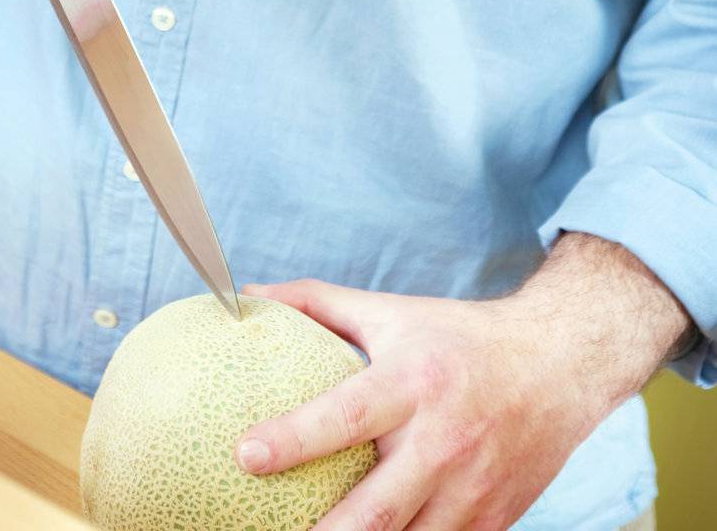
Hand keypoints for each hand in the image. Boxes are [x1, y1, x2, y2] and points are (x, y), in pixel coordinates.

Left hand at [233, 277, 611, 530]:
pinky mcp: (492, 522)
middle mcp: (443, 441)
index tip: (244, 454)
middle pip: (375, 510)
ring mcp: (471, 490)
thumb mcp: (391, 312)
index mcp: (414, 383)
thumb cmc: (460, 338)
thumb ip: (318, 304)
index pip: (346, 415)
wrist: (557, 366)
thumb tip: (251, 294)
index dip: (293, 438)